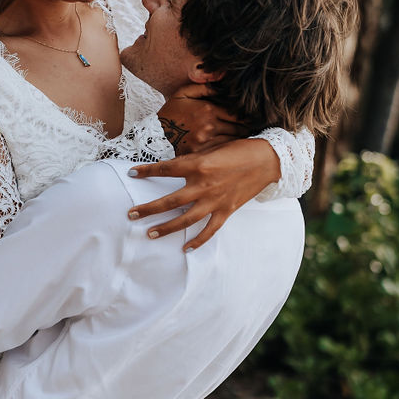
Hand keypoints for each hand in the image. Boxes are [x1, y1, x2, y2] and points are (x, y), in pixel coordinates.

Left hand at [127, 139, 281, 250]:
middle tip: (131, 215)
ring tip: (150, 234)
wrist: (267, 160)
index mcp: (198, 165)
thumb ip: (192, 159)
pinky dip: (198, 241)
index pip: (165, 169)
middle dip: (148, 209)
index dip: (147, 171)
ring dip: (166, 228)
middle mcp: (203, 185)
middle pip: (169, 201)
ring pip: (185, 219)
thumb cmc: (239, 149)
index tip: (132, 173)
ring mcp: (215, 201)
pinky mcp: (226, 211)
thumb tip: (173, 165)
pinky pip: (210, 230)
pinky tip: (185, 249)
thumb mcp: (212, 149)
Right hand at [157, 85, 246, 155]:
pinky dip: (230, 149)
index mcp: (208, 109)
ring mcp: (206, 141)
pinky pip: (223, 151)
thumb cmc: (171, 113)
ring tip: (244, 138)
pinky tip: (232, 149)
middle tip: (252, 128)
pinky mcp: (203, 153)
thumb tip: (223, 78)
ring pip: (233, 141)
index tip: (252, 118)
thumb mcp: (183, 93)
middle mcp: (210, 125)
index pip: (238, 114)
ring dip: (240, 139)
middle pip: (239, 128)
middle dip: (246, 128)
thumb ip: (204, 85)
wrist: (155, 135)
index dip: (247, 116)